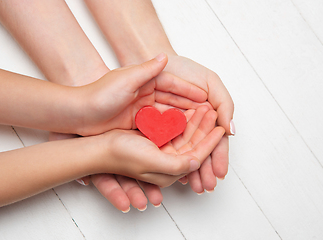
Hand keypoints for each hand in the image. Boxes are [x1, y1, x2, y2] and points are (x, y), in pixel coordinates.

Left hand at [74, 53, 207, 135]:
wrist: (78, 114)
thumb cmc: (99, 95)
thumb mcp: (125, 79)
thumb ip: (147, 69)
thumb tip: (164, 56)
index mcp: (144, 79)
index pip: (173, 84)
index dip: (190, 91)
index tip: (205, 98)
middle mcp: (145, 92)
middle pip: (173, 99)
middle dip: (190, 106)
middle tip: (207, 114)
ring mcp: (142, 108)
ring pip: (168, 113)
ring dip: (182, 118)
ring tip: (198, 126)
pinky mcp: (137, 121)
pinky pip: (158, 124)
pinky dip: (169, 128)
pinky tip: (180, 134)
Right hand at [87, 106, 223, 211]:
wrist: (99, 146)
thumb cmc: (122, 155)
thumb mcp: (152, 162)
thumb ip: (177, 165)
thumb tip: (197, 162)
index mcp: (170, 172)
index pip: (197, 156)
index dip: (211, 142)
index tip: (222, 128)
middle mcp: (168, 162)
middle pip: (193, 144)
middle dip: (204, 128)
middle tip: (214, 112)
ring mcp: (161, 150)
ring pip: (185, 135)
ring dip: (195, 122)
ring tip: (205, 108)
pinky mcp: (155, 140)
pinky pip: (174, 130)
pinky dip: (182, 120)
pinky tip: (189, 110)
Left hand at [164, 54, 234, 192]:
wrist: (146, 57)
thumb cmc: (180, 67)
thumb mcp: (209, 80)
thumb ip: (224, 102)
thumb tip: (232, 130)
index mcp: (205, 111)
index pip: (214, 139)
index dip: (217, 155)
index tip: (220, 172)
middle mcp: (189, 120)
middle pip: (198, 148)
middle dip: (204, 168)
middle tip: (207, 186)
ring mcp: (171, 125)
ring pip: (182, 151)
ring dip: (189, 169)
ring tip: (194, 186)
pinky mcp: (153, 127)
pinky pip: (164, 146)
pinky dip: (170, 159)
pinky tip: (175, 173)